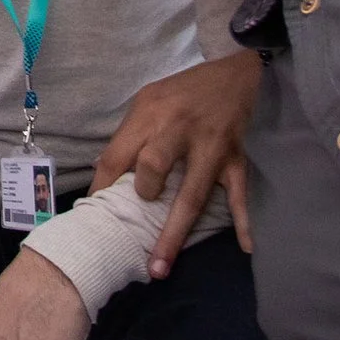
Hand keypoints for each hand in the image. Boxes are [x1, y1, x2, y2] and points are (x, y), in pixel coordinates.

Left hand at [92, 51, 258, 274]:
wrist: (237, 72)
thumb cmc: (186, 89)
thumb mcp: (149, 98)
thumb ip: (130, 133)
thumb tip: (104, 171)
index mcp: (150, 114)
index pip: (116, 155)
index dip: (101, 188)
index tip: (93, 217)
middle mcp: (178, 129)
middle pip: (152, 166)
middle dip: (142, 194)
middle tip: (133, 219)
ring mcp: (211, 146)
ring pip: (191, 192)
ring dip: (174, 232)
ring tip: (159, 266)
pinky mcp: (236, 158)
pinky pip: (239, 193)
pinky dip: (245, 220)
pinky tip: (246, 246)